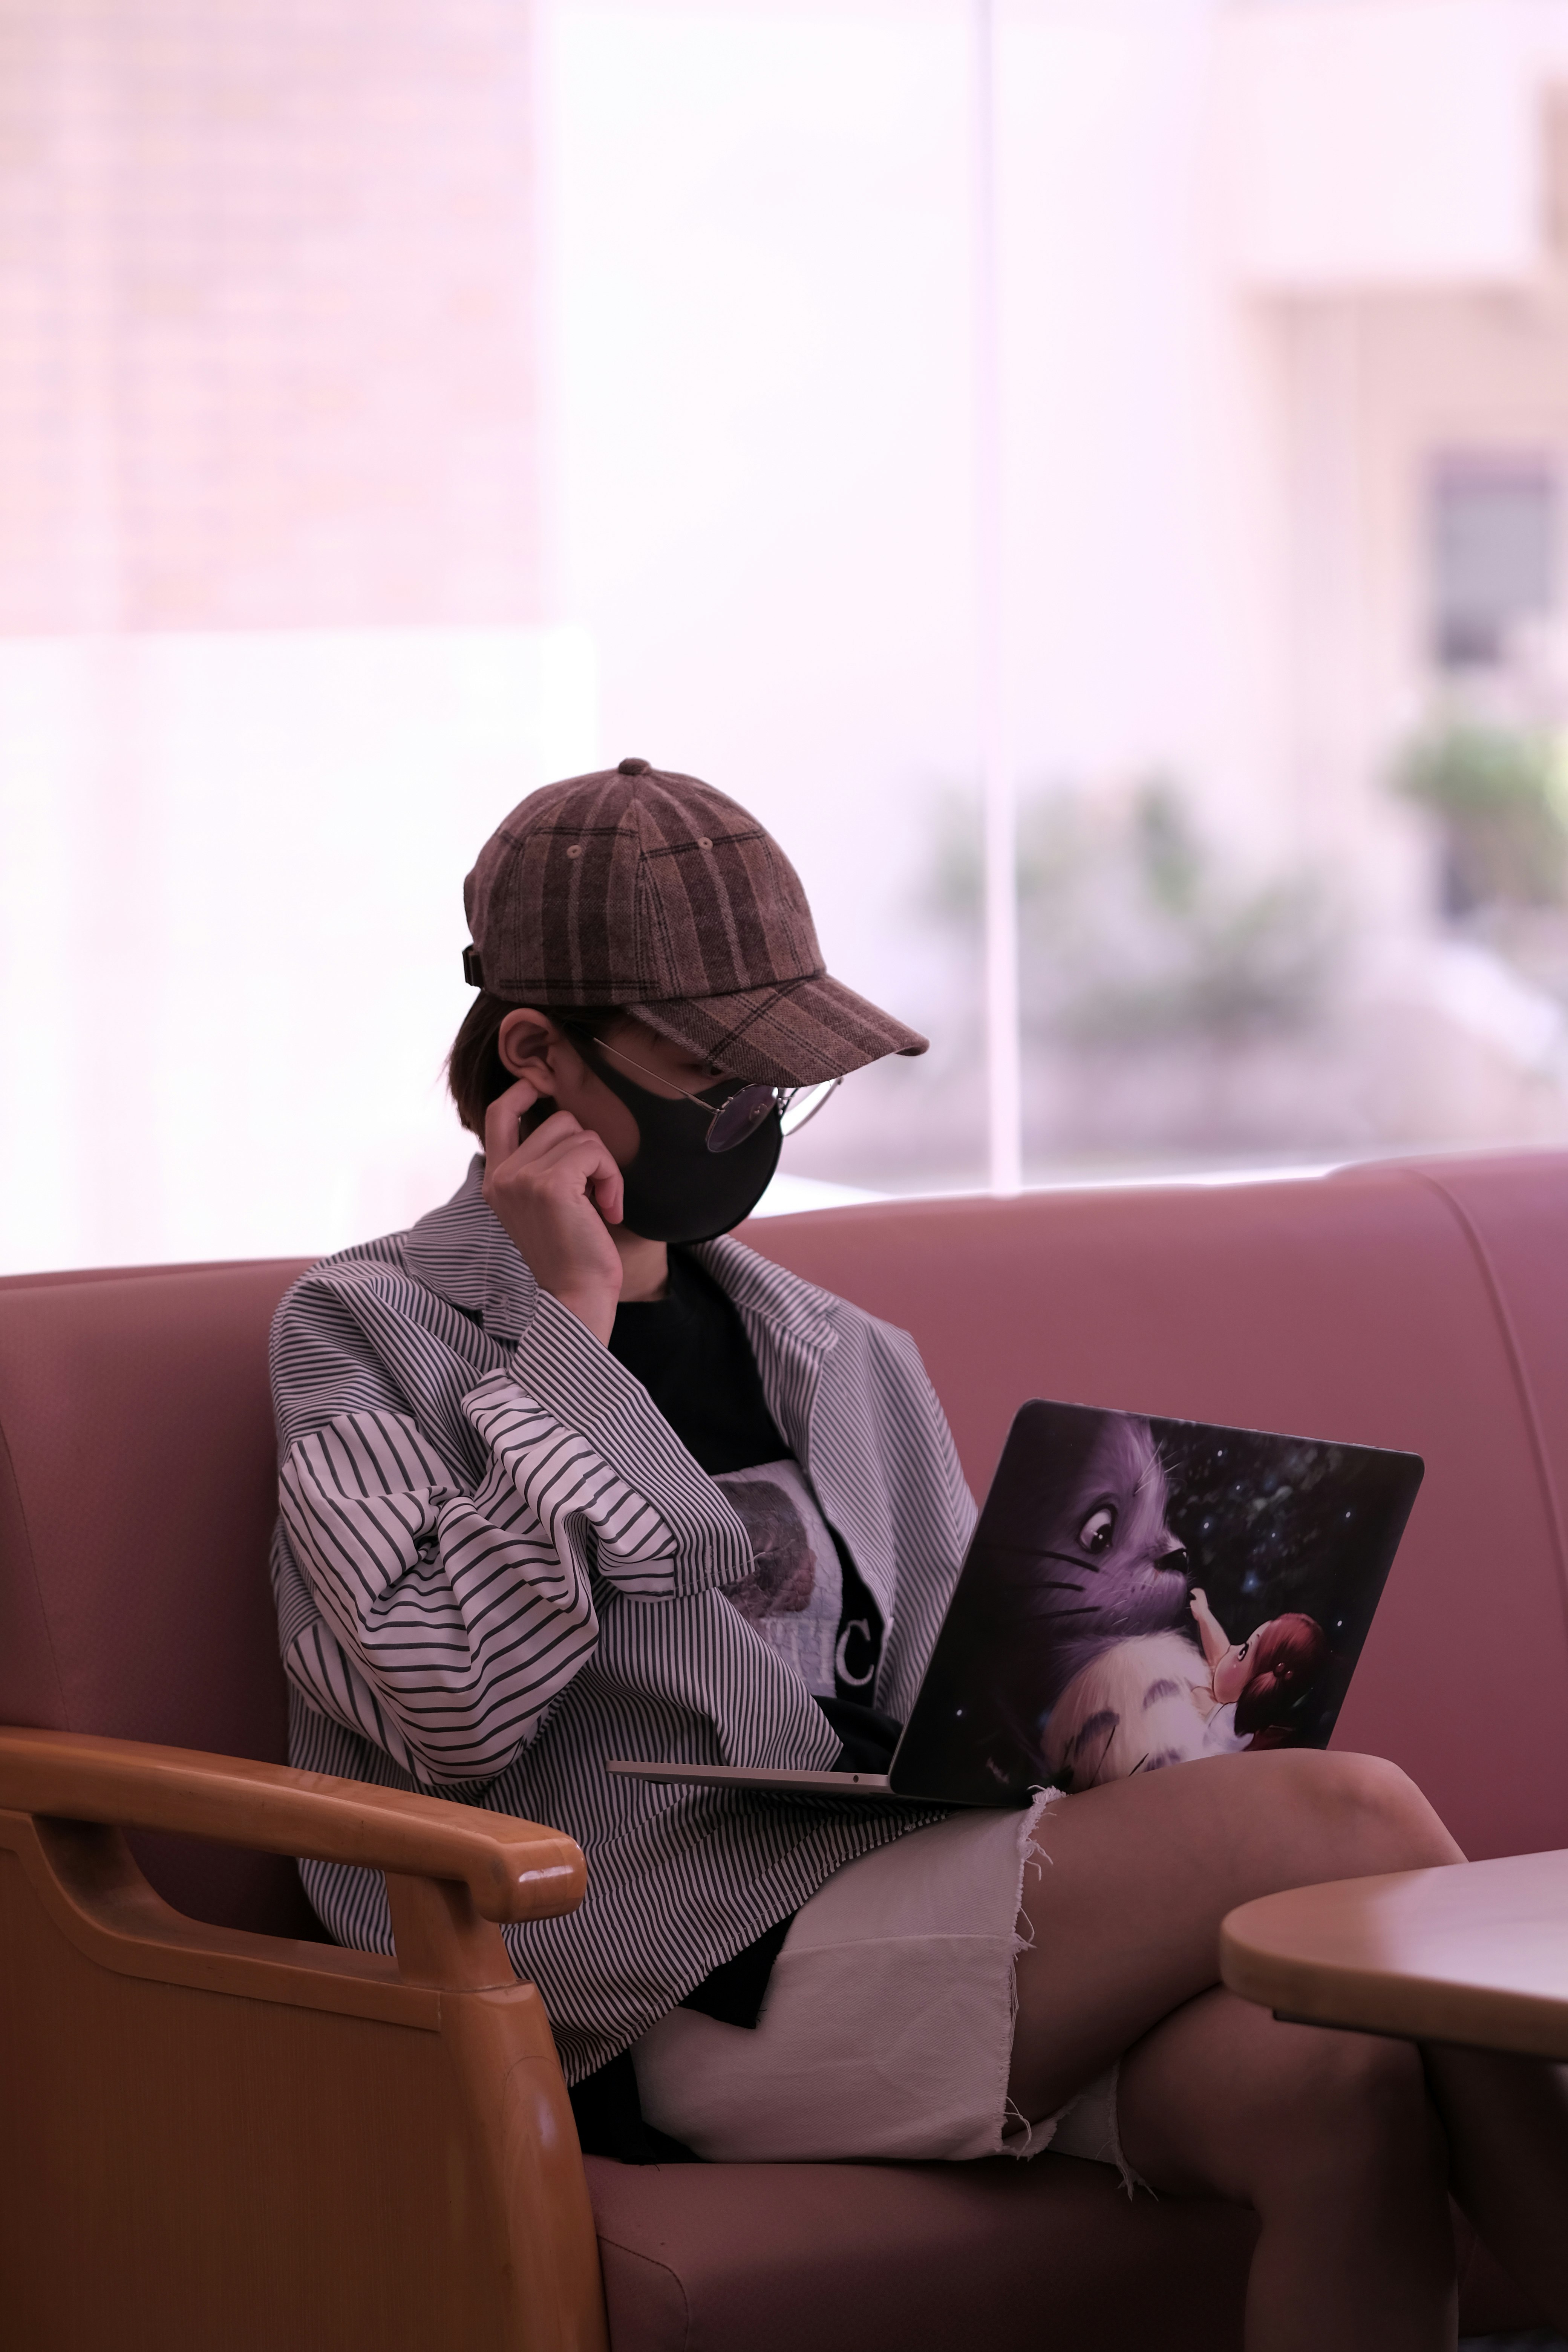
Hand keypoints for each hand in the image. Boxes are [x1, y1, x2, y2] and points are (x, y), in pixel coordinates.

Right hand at [482, 1078, 624, 1343]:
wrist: (575, 1297)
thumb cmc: (570, 1255)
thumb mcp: (543, 1205)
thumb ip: (540, 1166)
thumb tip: (564, 1123)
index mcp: (496, 1180)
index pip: (498, 1115)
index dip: (521, 1092)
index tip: (539, 1086)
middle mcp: (503, 1176)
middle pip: (558, 1121)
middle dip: (587, 1150)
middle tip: (593, 1192)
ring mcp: (523, 1178)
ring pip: (581, 1134)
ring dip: (603, 1168)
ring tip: (600, 1205)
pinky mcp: (550, 1183)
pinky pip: (595, 1152)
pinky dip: (612, 1178)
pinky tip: (610, 1210)